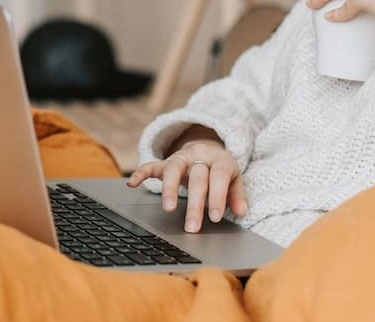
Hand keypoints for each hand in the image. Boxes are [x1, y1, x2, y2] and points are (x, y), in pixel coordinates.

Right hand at [126, 140, 247, 233]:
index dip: (218, 197)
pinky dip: (141, 173)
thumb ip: (237, 195)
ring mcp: (181, 157)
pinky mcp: (166, 161)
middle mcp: (199, 156)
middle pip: (197, 178)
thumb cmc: (221, 170)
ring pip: (173, 169)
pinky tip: (132, 184)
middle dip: (195, 204)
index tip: (215, 218)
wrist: (208, 148)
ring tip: (168, 209)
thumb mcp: (235, 179)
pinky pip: (151, 165)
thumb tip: (242, 212)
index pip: (219, 177)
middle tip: (192, 227)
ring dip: (170, 188)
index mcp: (220, 160)